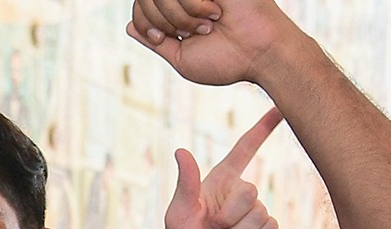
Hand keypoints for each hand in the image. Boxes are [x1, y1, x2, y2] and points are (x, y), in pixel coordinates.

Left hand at [128, 0, 303, 88]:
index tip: (162, 38)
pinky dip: (193, 5)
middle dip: (161, 20)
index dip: (143, 21)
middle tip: (190, 32)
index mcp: (179, 13)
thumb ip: (155, 42)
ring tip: (207, 25)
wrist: (261, 54)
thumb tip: (129, 27)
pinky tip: (215, 13)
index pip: (141, 4)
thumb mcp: (182, 57)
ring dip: (179, 15)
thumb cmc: (227, 61)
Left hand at [154, 107, 280, 228]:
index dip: (262, 129)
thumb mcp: (179, 213)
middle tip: (213, 228)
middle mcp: (238, 194)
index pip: (245, 149)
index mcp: (219, 181)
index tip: (281, 107)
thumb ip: (186, 183)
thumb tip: (181, 151)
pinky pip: (269, 228)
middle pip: (251, 191)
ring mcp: (251, 213)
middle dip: (230, 215)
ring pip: (260, 213)